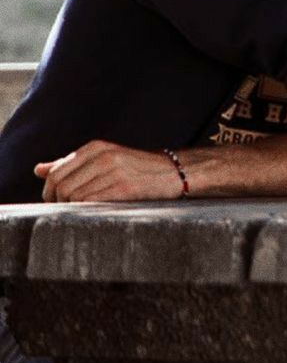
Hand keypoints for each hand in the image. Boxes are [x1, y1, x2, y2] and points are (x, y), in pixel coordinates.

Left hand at [34, 140, 184, 201]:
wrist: (173, 172)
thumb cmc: (134, 169)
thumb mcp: (103, 159)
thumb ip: (71, 164)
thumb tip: (38, 169)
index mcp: (95, 147)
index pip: (55, 172)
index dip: (50, 192)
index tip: (58, 204)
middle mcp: (103, 156)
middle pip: (60, 185)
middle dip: (58, 204)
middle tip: (67, 213)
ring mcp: (114, 171)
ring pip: (73, 196)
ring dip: (72, 211)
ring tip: (83, 215)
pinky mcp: (125, 188)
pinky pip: (91, 203)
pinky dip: (86, 212)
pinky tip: (95, 215)